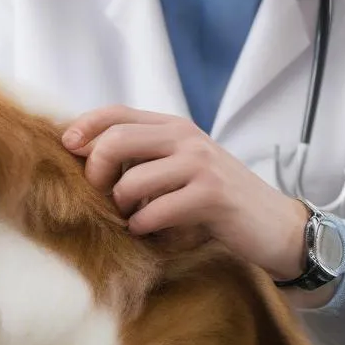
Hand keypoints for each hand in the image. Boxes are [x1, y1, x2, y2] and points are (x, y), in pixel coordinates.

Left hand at [62, 106, 310, 284]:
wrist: (276, 225)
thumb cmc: (221, 201)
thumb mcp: (184, 167)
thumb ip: (147, 156)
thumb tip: (89, 156)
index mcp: (175, 127)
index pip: (117, 112)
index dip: (85, 126)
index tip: (67, 147)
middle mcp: (187, 138)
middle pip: (115, 140)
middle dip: (96, 172)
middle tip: (102, 197)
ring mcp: (200, 165)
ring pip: (130, 182)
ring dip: (123, 209)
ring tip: (134, 219)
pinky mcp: (210, 196)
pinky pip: (153, 212)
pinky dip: (144, 228)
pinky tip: (153, 232)